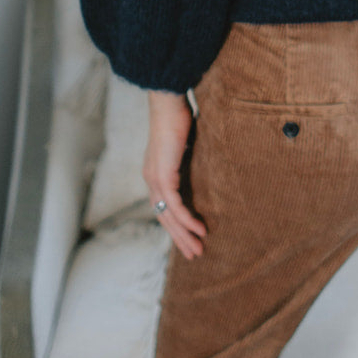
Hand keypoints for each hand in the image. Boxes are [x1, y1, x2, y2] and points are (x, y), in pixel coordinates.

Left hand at [142, 90, 207, 258]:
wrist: (168, 102)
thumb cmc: (179, 116)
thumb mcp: (186, 143)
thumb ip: (190, 157)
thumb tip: (205, 160)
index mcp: (155, 173)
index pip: (164, 207)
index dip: (176, 224)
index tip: (190, 238)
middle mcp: (151, 179)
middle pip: (164, 217)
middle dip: (179, 238)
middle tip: (194, 254)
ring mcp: (155, 178)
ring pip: (168, 216)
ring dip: (184, 235)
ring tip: (198, 250)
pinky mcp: (163, 176)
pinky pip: (174, 206)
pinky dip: (186, 220)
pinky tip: (199, 230)